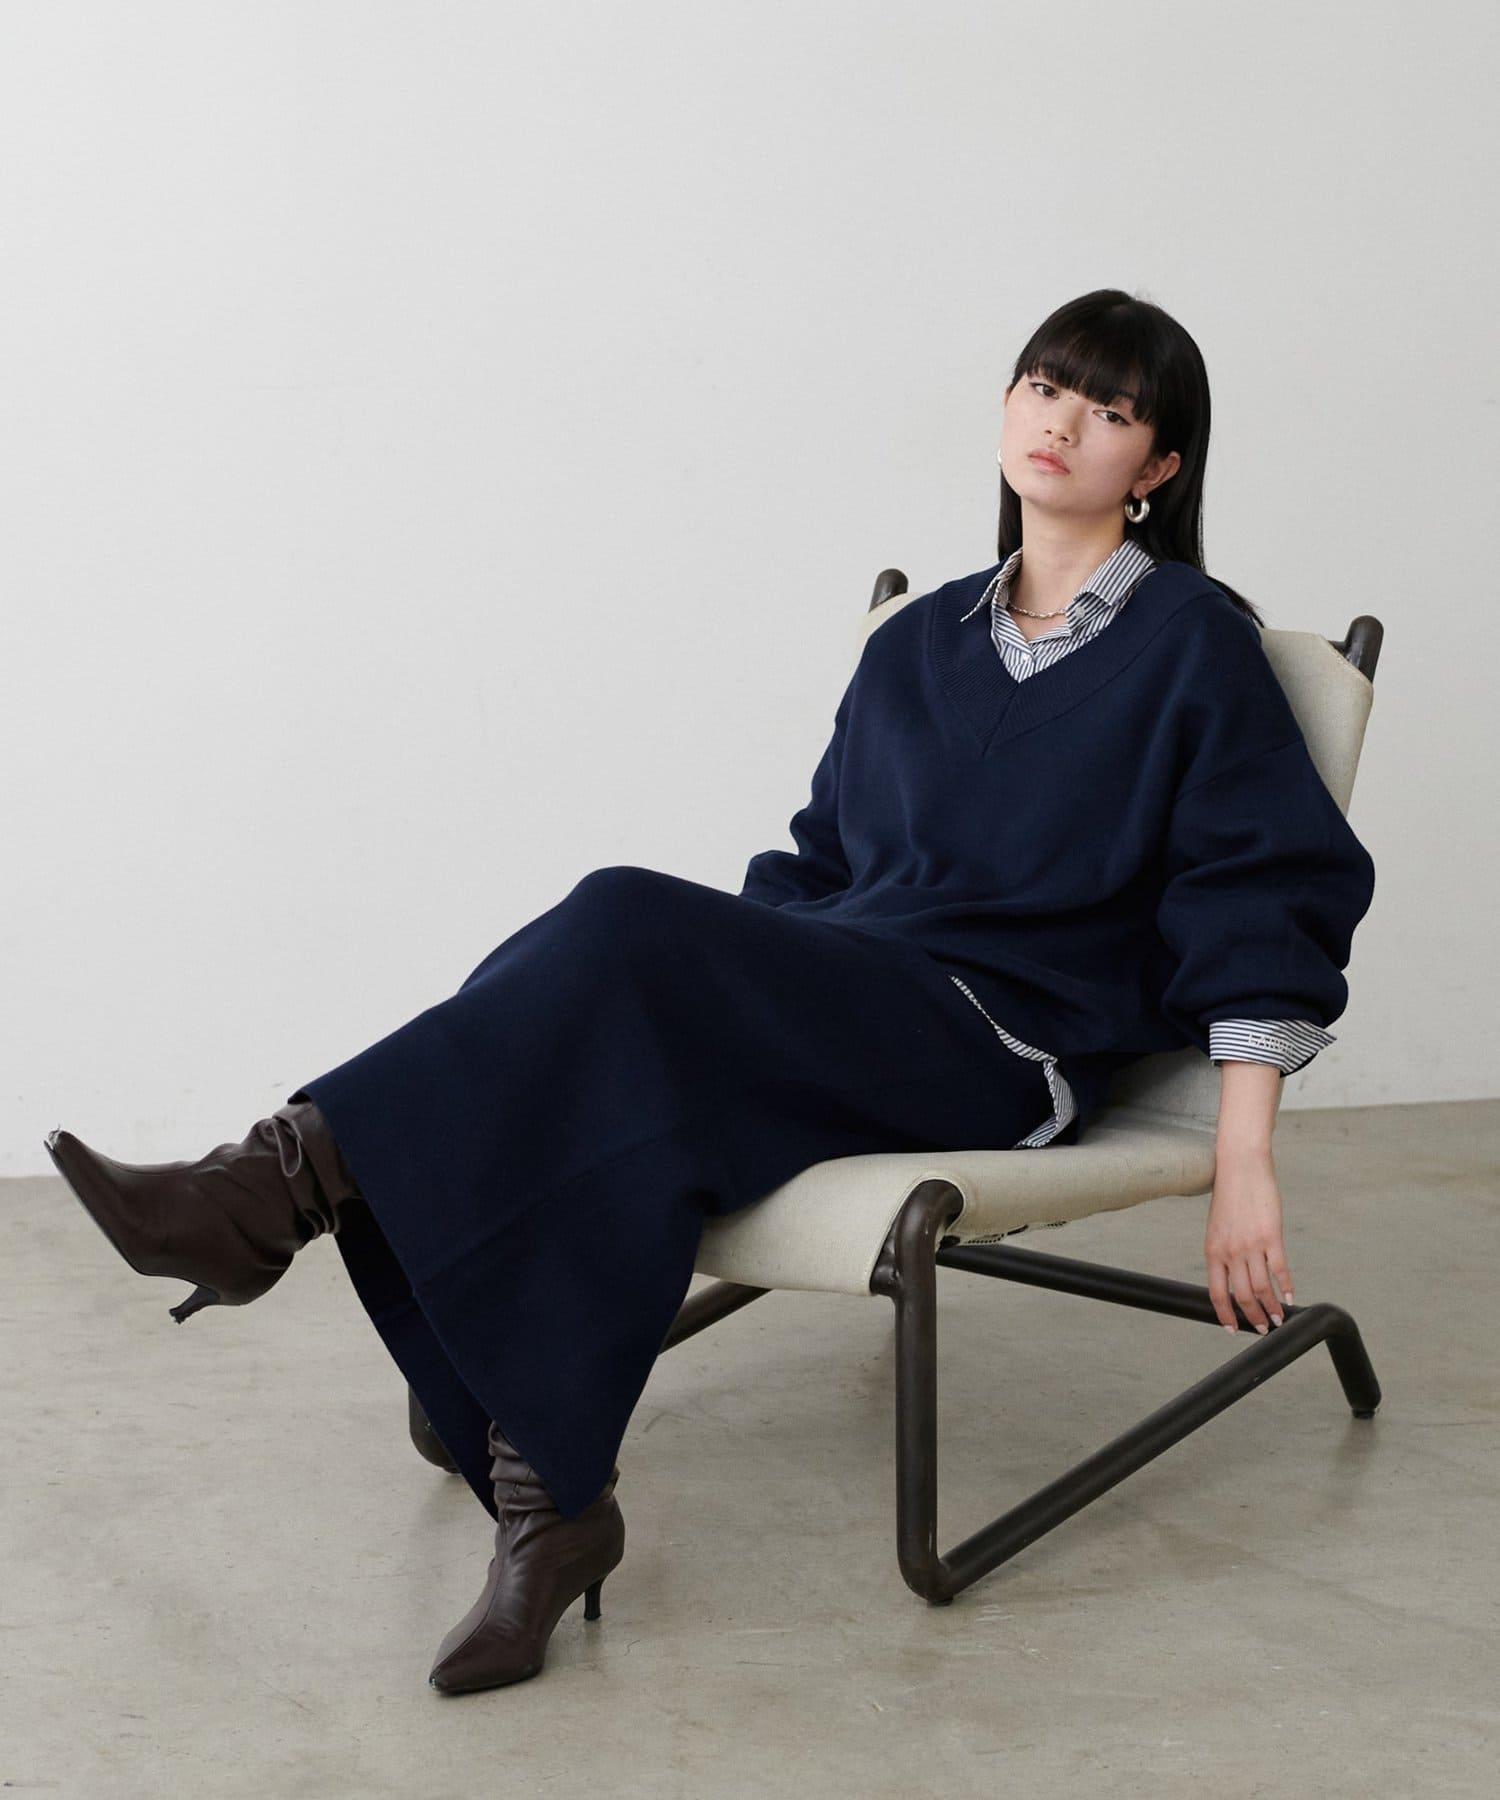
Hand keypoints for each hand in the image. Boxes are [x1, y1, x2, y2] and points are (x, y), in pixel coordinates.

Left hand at [1205, 1144, 1294, 1334]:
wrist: (1240, 1167)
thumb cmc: (1228, 1194)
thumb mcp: (1217, 1227)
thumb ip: (1223, 1251)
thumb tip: (1234, 1275)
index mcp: (1212, 1251)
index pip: (1217, 1293)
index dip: (1225, 1314)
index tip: (1232, 1328)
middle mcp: (1230, 1252)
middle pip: (1243, 1296)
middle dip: (1254, 1317)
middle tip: (1263, 1328)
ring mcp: (1252, 1245)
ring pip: (1263, 1289)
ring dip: (1273, 1308)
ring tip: (1279, 1319)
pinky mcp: (1272, 1236)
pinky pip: (1281, 1270)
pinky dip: (1287, 1287)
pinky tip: (1291, 1297)